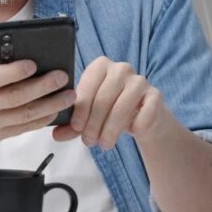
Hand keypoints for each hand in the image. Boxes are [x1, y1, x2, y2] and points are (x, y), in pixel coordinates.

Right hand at [0, 25, 75, 146]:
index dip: (14, 72)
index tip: (33, 64)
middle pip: (15, 98)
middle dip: (42, 87)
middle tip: (61, 76)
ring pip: (24, 115)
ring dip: (49, 105)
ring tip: (68, 95)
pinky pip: (23, 128)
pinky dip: (41, 120)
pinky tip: (56, 110)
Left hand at [53, 56, 168, 148]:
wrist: (140, 118)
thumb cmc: (109, 113)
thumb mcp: (88, 118)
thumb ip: (72, 125)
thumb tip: (56, 135)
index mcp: (100, 66)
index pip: (88, 84)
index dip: (81, 108)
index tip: (76, 127)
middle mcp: (121, 68)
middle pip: (104, 97)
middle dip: (94, 123)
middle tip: (89, 142)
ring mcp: (140, 80)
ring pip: (123, 105)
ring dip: (112, 128)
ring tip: (104, 144)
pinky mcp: (156, 95)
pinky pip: (146, 111)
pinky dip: (137, 125)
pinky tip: (131, 132)